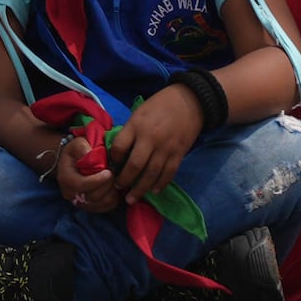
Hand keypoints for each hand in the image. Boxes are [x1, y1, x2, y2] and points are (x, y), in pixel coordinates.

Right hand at [49, 139, 119, 213]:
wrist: (73, 164)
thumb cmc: (76, 153)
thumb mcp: (76, 144)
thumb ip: (82, 147)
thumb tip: (89, 154)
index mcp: (66, 179)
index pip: (82, 185)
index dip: (98, 180)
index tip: (109, 172)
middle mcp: (72, 195)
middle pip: (94, 196)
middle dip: (107, 184)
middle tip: (113, 171)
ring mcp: (82, 204)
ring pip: (103, 203)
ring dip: (112, 190)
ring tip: (113, 177)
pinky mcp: (92, 208)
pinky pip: (108, 206)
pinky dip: (114, 196)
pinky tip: (112, 185)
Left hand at [111, 85, 203, 199]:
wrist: (189, 102)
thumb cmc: (159, 105)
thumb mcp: (139, 113)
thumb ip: (130, 131)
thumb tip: (120, 151)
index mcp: (136, 126)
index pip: (119, 147)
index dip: (114, 159)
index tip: (112, 165)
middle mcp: (150, 139)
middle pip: (134, 165)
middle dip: (125, 180)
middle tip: (118, 188)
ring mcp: (166, 148)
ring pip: (151, 174)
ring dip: (140, 189)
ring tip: (132, 198)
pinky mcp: (178, 154)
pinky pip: (168, 174)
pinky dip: (160, 184)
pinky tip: (153, 191)